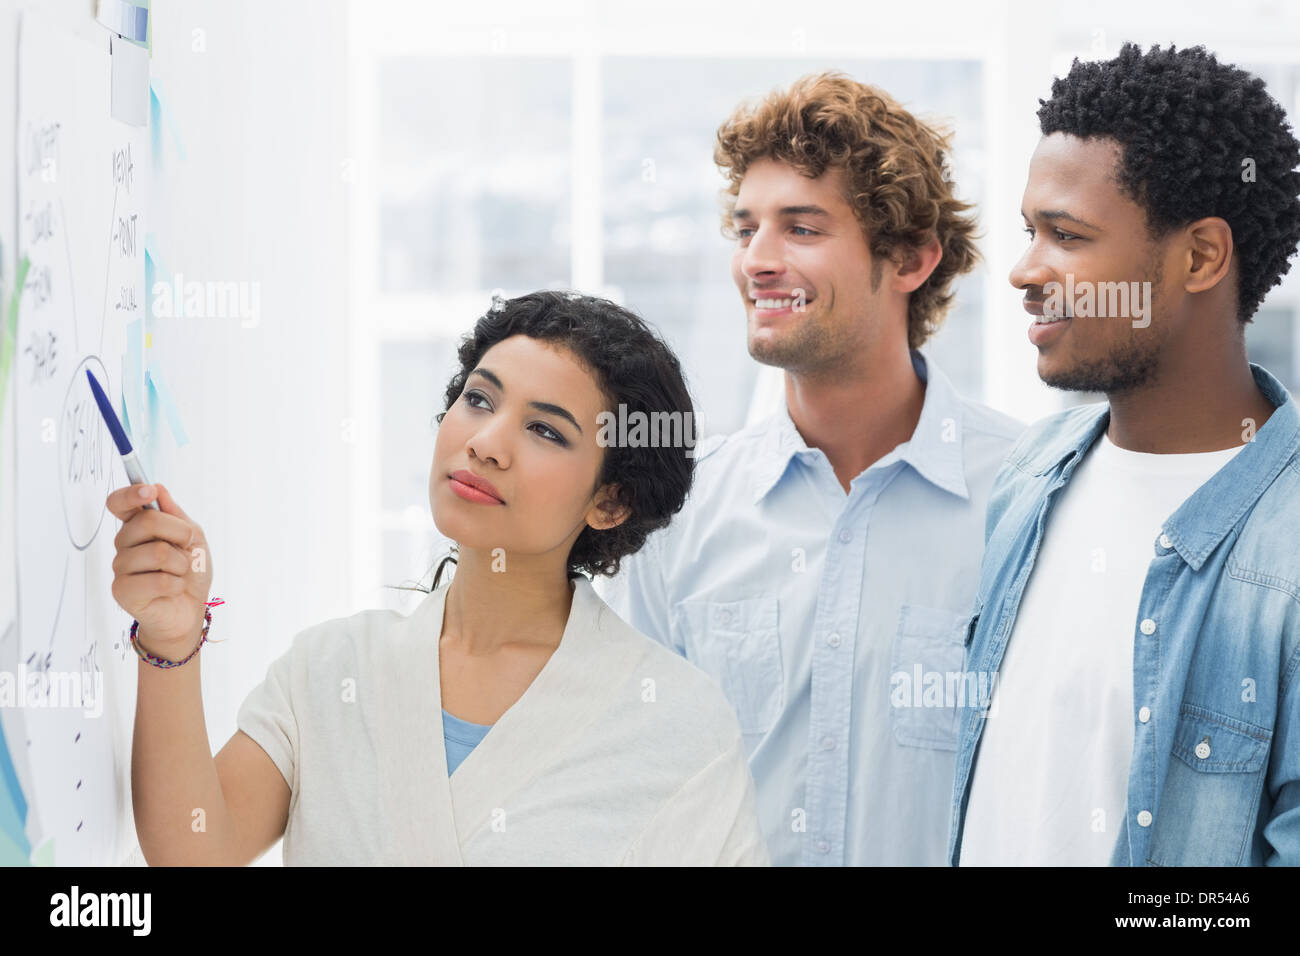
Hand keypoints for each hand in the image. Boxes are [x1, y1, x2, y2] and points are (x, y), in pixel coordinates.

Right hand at [107, 483, 213, 649]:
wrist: (189, 610)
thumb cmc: (190, 572)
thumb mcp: (193, 538)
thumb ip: (176, 514)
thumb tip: (158, 489)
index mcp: (137, 527)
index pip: (119, 503)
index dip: (130, 494)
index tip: (148, 491)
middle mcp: (123, 544)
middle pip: (147, 522)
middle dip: (180, 534)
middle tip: (187, 549)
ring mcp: (120, 567)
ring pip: (158, 552)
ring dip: (181, 564)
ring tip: (178, 573)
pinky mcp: (122, 590)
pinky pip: (160, 579)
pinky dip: (177, 584)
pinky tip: (172, 589)